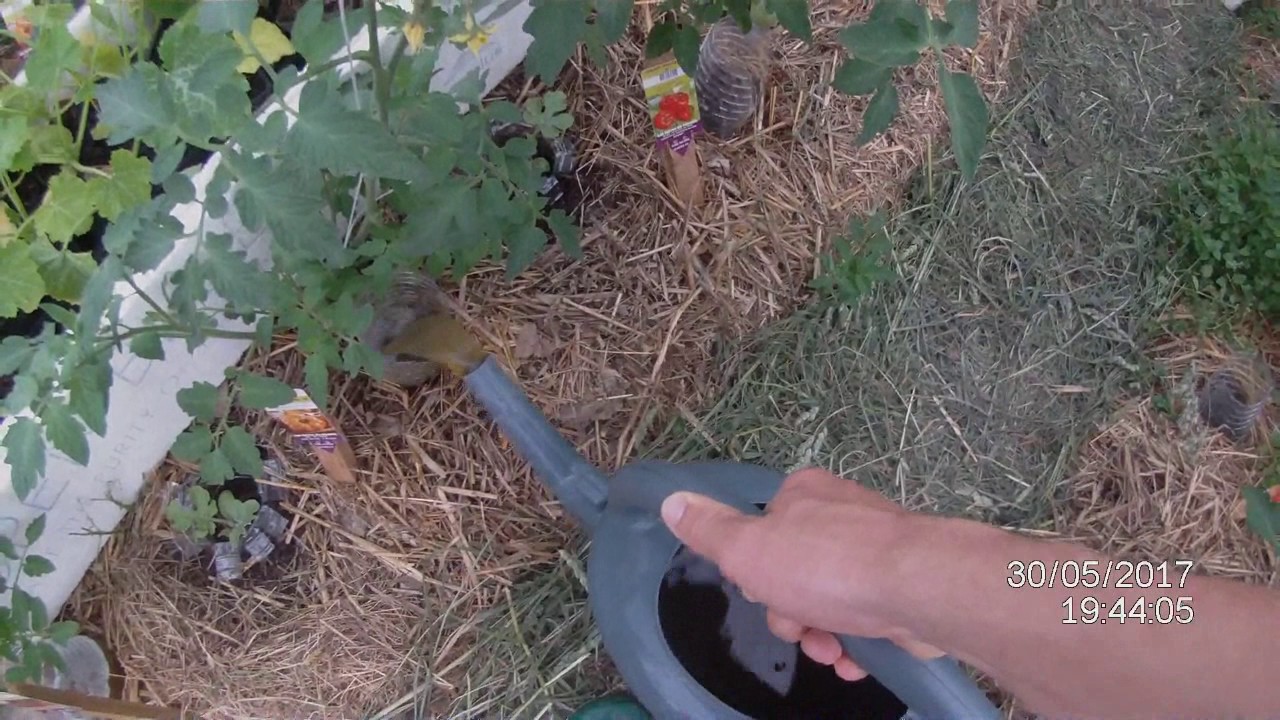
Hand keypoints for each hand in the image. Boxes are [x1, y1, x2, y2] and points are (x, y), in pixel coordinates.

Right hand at [659, 467, 943, 680]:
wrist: (917, 587)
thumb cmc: (824, 565)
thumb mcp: (747, 550)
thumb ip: (709, 530)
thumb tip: (670, 501)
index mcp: (802, 493)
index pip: (760, 532)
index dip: (753, 571)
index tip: (760, 591)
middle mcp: (841, 511)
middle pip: (793, 570)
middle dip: (790, 611)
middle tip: (800, 626)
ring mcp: (877, 546)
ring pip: (829, 598)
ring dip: (821, 633)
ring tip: (832, 650)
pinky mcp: (904, 582)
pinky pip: (866, 614)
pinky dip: (855, 641)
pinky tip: (854, 659)